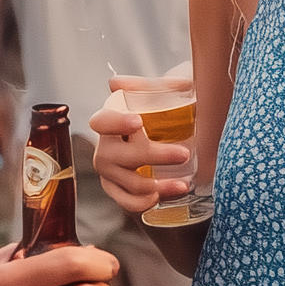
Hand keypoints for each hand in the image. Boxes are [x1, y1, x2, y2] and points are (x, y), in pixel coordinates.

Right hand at [89, 75, 193, 215]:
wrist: (181, 125)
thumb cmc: (170, 103)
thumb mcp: (168, 88)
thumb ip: (151, 83)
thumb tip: (116, 82)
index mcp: (111, 117)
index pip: (101, 120)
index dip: (115, 122)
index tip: (138, 121)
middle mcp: (105, 146)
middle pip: (115, 156)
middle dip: (151, 157)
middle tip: (183, 154)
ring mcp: (111, 170)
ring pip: (123, 182)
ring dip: (154, 186)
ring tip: (183, 184)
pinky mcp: (120, 189)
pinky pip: (125, 201)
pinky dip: (140, 203)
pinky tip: (159, 198)